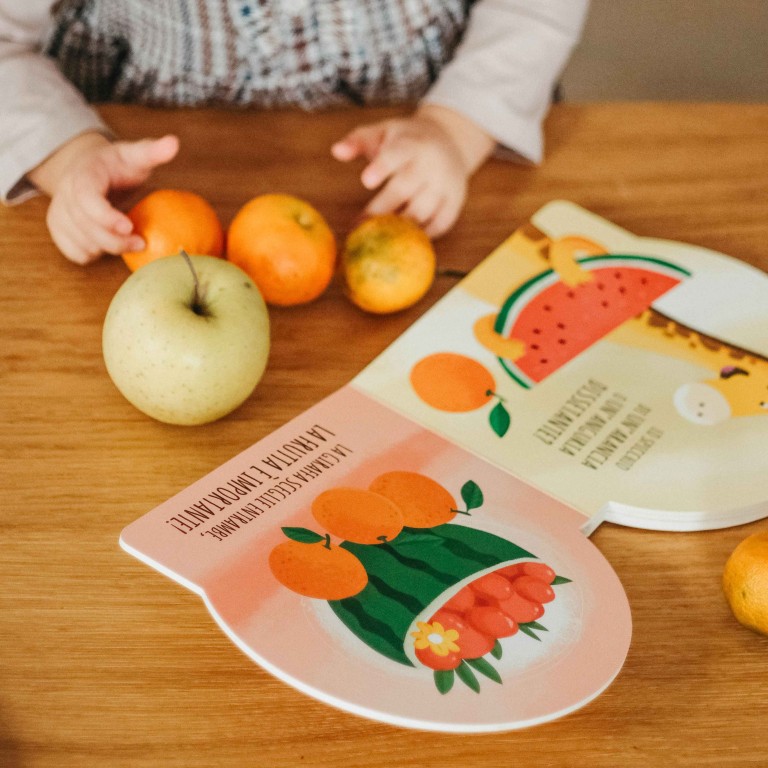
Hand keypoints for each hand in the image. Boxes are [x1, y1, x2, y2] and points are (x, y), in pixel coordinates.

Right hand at [28, 132, 178, 264]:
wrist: (89, 169)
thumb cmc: (117, 165)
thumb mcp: (134, 155)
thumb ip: (152, 151)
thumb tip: (174, 143)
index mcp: (83, 175)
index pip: (87, 198)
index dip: (106, 216)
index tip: (130, 227)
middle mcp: (65, 193)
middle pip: (85, 226)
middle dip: (115, 240)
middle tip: (141, 243)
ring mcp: (58, 212)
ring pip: (81, 243)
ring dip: (107, 248)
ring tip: (127, 240)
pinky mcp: (58, 230)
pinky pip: (75, 253)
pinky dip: (94, 254)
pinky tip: (108, 243)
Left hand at [331, 105, 494, 237]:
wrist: (451, 140)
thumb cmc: (407, 140)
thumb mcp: (383, 132)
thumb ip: (358, 141)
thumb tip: (336, 151)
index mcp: (411, 144)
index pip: (396, 155)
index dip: (382, 167)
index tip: (366, 180)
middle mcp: (431, 164)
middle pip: (405, 189)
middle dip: (382, 209)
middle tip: (361, 225)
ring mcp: (446, 185)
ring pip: (422, 211)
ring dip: (400, 227)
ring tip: (379, 237)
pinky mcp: (455, 202)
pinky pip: (440, 224)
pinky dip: (423, 236)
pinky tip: (404, 241)